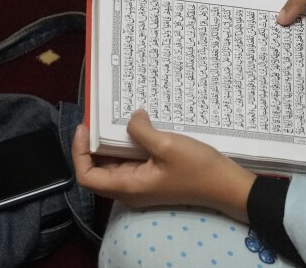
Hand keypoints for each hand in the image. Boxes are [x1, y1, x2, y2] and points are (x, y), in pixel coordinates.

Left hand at [72, 109, 255, 222]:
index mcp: (129, 186)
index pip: (87, 176)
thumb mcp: (167, 145)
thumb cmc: (198, 169)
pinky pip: (134, 161)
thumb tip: (131, 119)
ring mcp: (144, 184)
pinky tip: (141, 127)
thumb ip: (142, 131)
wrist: (227, 185)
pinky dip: (131, 145)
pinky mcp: (156, 177)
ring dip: (114, 143)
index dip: (78, 152)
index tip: (85, 127)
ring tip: (119, 119)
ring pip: (117, 164)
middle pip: (99, 169)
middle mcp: (131, 188)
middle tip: (100, 117)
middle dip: (95, 144)